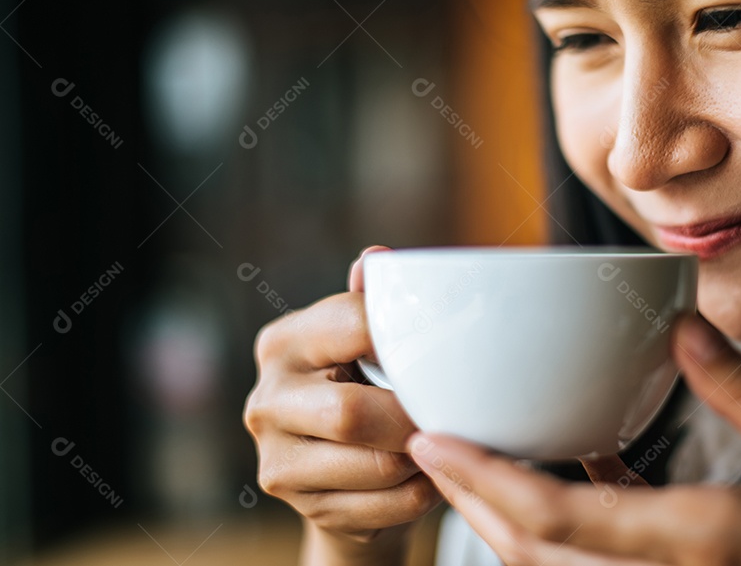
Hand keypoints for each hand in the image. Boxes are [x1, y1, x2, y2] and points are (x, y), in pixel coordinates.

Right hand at [243, 245, 442, 558]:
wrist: (344, 474)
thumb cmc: (366, 389)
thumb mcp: (365, 344)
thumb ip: (372, 304)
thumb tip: (377, 259)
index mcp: (284, 342)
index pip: (350, 324)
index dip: (405, 337)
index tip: (442, 348)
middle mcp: (266, 399)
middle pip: (351, 412)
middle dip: (411, 416)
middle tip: (447, 411)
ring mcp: (276, 459)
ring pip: (375, 464)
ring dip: (422, 458)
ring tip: (440, 441)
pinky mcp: (303, 507)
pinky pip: (385, 505)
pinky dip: (420, 493)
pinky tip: (428, 475)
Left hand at [406, 312, 740, 565]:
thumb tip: (684, 327)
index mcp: (706, 541)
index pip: (563, 519)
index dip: (485, 482)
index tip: (434, 441)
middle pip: (536, 555)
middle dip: (473, 501)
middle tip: (433, 442)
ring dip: (504, 521)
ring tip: (474, 459)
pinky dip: (559, 533)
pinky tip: (565, 478)